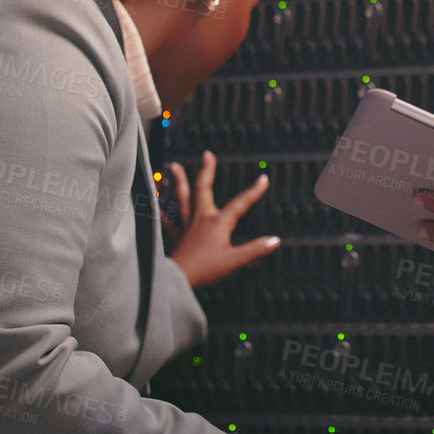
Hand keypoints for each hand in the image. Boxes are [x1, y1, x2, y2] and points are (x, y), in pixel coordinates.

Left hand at [161, 149, 279, 288]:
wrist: (177, 278)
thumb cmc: (205, 270)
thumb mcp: (235, 261)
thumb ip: (256, 249)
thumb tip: (275, 240)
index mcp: (218, 223)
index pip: (240, 204)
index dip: (253, 191)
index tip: (263, 178)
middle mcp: (201, 219)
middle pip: (203, 189)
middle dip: (206, 171)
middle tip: (207, 154)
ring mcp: (186, 226)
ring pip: (182, 198)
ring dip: (179, 181)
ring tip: (173, 166)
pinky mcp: (176, 237)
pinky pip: (168, 222)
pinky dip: (163, 213)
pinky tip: (158, 205)